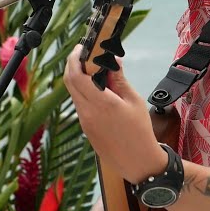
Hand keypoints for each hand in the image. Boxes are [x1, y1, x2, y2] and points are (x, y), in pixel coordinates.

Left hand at [63, 46, 165, 182]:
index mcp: (101, 103)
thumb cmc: (140, 131)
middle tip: (84, 53)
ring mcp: (83, 121)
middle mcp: (87, 112)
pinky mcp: (84, 128)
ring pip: (73, 93)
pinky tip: (96, 88)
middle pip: (69, 82)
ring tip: (93, 69)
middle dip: (73, 64)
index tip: (82, 47)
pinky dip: (83, 91)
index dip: (75, 58)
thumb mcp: (133, 101)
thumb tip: (112, 60)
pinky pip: (79, 104)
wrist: (138, 162)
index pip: (76, 75)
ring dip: (78, 78)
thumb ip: (119, 79)